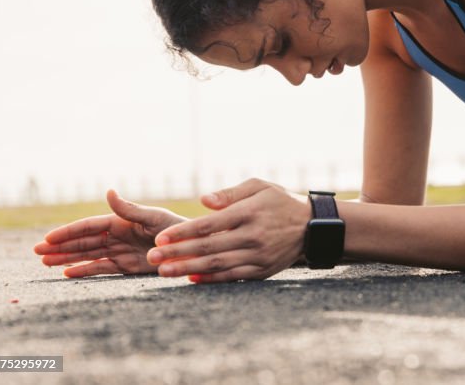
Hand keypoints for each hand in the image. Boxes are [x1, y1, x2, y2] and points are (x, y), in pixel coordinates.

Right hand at [33, 189, 187, 277]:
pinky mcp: (126, 266)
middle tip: (36, 253)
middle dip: (60, 246)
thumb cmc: (174, 228)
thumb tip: (108, 191)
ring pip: (87, 255)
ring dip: (66, 258)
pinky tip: (67, 273)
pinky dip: (84, 271)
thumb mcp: (152, 217)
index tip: (47, 239)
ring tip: (45, 263)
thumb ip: (129, 208)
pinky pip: (101, 268)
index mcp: (120, 221)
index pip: (88, 226)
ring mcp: (120, 251)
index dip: (67, 232)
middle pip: (82, 241)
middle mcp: (116, 236)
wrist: (190, 247)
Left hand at [146, 178, 309, 282]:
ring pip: (216, 264)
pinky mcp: (262, 270)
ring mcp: (258, 255)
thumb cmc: (280, 201)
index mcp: (250, 212)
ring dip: (187, 269)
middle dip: (177, 253)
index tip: (160, 238)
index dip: (182, 232)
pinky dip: (210, 279)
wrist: (312, 227)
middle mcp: (253, 235)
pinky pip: (231, 276)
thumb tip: (203, 201)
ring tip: (163, 272)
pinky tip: (191, 278)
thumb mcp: (260, 186)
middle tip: (152, 258)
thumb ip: (230, 193)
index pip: (209, 224)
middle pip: (208, 247)